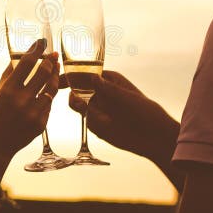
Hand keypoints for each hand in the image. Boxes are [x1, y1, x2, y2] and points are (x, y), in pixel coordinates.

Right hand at [0, 39, 59, 159]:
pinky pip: (49, 104)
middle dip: (50, 61)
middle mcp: (22, 100)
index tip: (41, 42)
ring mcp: (33, 113)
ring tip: (56, 68)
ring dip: (55, 76)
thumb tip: (18, 56)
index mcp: (8, 90)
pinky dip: (48, 95)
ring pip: (52, 88)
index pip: (27, 63)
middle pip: (44, 72)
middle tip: (53, 55)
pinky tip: (48, 89)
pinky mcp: (41, 123)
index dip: (36, 49)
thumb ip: (9, 75)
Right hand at [63, 70, 179, 165]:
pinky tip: (106, 124)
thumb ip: (109, 90)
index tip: (59, 79)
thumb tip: (94, 77)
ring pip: (78, 105)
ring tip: (89, 112)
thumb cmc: (147, 113)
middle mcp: (101, 92)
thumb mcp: (128, 99)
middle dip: (73, 93)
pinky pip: (87, 120)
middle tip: (78, 101)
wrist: (154, 138)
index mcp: (109, 80)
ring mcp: (98, 108)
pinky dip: (92, 121)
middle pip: (77, 88)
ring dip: (81, 107)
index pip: (85, 74)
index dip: (70, 75)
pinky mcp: (97, 124)